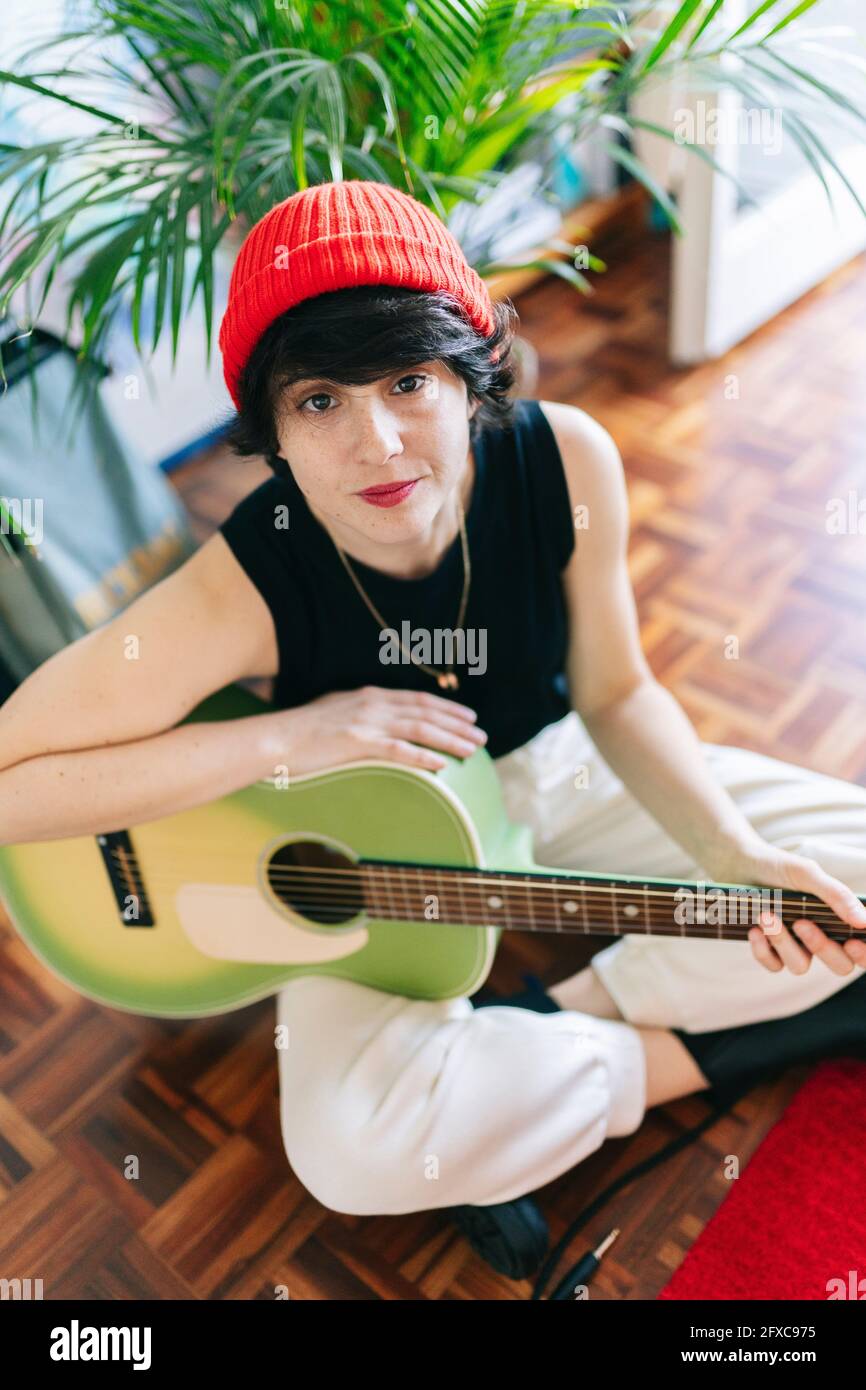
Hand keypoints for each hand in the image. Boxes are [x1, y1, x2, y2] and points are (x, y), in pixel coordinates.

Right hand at [262, 685, 487, 776]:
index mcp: (370, 695)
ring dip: (450, 739)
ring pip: (420, 729)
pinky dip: (423, 756)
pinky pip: (399, 750)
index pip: (418, 699)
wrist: (275, 738)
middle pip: (426, 712)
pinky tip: (442, 764)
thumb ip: (359, 713)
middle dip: (457, 724)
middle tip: (482, 736)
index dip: (447, 707)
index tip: (468, 716)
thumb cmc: (301, 731)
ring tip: (472, 749)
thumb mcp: (335, 712)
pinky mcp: (358, 743)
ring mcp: (367, 722)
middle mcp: (373, 703)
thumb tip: (375, 725)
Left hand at [706, 838, 865, 975]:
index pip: (861, 948)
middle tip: (802, 923)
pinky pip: (774, 965)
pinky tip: (754, 929)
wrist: (737, 864)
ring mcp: (795, 945)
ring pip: (801, 966)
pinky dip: (763, 950)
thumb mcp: (807, 874)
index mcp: (838, 917)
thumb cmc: (777, 867)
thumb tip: (863, 921)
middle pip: (840, 965)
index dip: (863, 954)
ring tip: (766, 916)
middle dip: (822, 948)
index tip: (851, 942)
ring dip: (784, 943)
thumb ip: (836, 895)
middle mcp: (821, 936)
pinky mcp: (770, 950)